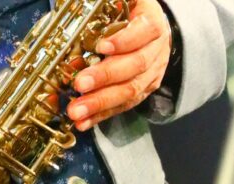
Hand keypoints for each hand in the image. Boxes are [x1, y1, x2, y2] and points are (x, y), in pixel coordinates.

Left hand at [67, 0, 170, 130]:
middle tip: (80, 85)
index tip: (101, 47)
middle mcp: (156, 50)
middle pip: (134, 66)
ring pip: (130, 91)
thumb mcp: (124, 3)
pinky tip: (84, 122)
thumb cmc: (131, 14)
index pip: (143, 32)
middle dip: (105, 77)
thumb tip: (79, 16)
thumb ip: (108, 7)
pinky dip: (102, 115)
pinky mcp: (144, 92)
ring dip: (101, 103)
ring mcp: (152, 74)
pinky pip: (124, 106)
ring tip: (77, 112)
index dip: (123, 41)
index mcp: (152, 23)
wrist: (153, 31)